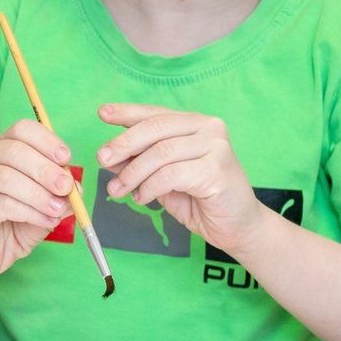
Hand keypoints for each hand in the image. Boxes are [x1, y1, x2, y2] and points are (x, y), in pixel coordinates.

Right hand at [0, 118, 75, 278]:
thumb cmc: (15, 222)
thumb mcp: (45, 205)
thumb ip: (60, 195)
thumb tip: (77, 188)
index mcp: (1, 146)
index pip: (22, 129)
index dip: (46, 141)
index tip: (66, 158)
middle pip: (14, 151)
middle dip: (45, 169)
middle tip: (66, 188)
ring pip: (6, 177)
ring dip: (38, 194)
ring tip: (57, 209)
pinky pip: (2, 203)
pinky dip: (29, 212)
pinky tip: (45, 220)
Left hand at [96, 105, 266, 252]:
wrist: (238, 227)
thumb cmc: (202, 200)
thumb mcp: (163, 178)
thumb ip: (141, 163)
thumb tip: (109, 155)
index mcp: (196, 124)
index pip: (156, 113)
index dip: (128, 113)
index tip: (102, 113)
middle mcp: (209, 128)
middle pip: (155, 128)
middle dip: (123, 144)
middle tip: (102, 159)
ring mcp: (216, 147)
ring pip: (160, 152)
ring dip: (132, 172)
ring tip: (118, 189)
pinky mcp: (217, 170)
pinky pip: (171, 174)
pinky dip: (150, 187)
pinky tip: (142, 197)